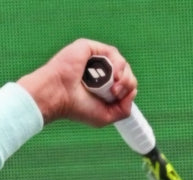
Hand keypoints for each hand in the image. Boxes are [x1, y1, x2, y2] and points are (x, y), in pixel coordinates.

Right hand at [18, 39, 136, 126]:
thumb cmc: (77, 107)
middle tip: (116, 93)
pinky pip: (113, 52)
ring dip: (124, 76)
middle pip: (126, 73)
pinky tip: (114, 74)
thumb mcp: (105, 116)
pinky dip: (118, 64)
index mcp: (102, 87)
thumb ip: (123, 109)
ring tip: (114, 87)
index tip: (120, 99)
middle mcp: (99, 72)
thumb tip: (133, 93)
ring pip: (122, 63)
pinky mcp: (91, 48)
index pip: (124, 84)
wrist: (59, 96)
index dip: (128, 91)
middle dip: (128, 84)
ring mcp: (95, 59)